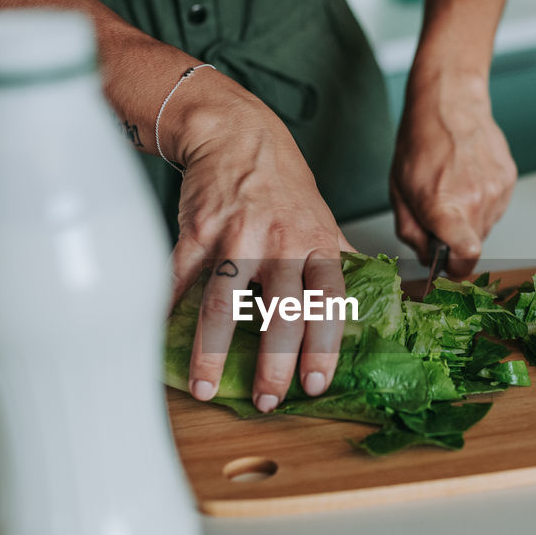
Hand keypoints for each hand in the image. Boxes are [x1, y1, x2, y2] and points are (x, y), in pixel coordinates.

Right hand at [165, 71, 351, 412]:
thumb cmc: (283, 182)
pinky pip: (181, 281)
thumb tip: (371, 292)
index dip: (323, 346)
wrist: (237, 133)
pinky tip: (164, 343)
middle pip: (279, 312)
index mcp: (316, 243)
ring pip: (223, 304)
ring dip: (212, 352)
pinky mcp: (196, 233)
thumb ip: (340, 258)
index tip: (315, 383)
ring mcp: (235, 238)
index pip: (327, 302)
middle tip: (268, 402)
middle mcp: (279, 243)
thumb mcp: (323, 217)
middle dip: (273, 364)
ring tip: (205, 387)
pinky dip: (169, 314)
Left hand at [390, 71, 515, 277]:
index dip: (458, 268)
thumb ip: (411, 231)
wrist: (450, 103)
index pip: (467, 254)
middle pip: (473, 245)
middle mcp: (476, 201)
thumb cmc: (420, 142)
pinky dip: (482, 201)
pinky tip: (467, 178)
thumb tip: (427, 256)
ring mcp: (497, 190)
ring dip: (469, 218)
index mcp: (444, 206)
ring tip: (454, 188)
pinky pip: (496, 206)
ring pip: (485, 226)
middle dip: (456, 239)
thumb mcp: (400, 191)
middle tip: (440, 213)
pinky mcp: (508, 179)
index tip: (449, 266)